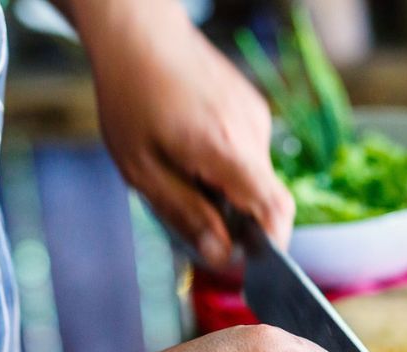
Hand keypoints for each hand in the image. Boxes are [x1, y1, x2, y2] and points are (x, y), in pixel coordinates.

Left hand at [81, 1, 292, 268]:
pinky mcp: (253, 108)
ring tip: (185, 170)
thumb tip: (220, 257)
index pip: (275, 208)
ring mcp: (256, 118)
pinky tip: (194, 147)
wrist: (139, 33)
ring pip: (255, 176)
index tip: (255, 263)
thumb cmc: (130, 98)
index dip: (275, 244)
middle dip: (237, 218)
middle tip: (196, 215)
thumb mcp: (142, 170)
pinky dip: (228, 164)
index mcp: (225, 150)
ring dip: (228, 188)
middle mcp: (251, 133)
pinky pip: (249, 152)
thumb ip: (186, 214)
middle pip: (264, 198)